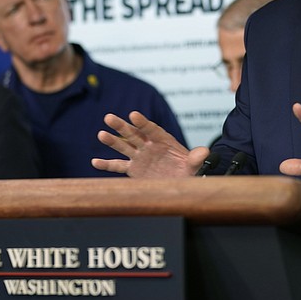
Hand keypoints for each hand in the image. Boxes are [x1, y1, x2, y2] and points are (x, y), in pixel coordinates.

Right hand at [92, 111, 209, 177]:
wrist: (182, 184)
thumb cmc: (189, 171)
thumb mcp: (195, 165)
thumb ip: (197, 158)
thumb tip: (205, 151)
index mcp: (163, 141)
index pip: (152, 129)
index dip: (143, 123)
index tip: (133, 115)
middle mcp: (149, 146)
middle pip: (134, 134)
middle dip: (122, 127)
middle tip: (109, 118)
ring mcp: (140, 157)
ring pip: (124, 147)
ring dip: (112, 141)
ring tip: (101, 134)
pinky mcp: (133, 169)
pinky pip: (118, 166)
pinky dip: (107, 164)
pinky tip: (95, 162)